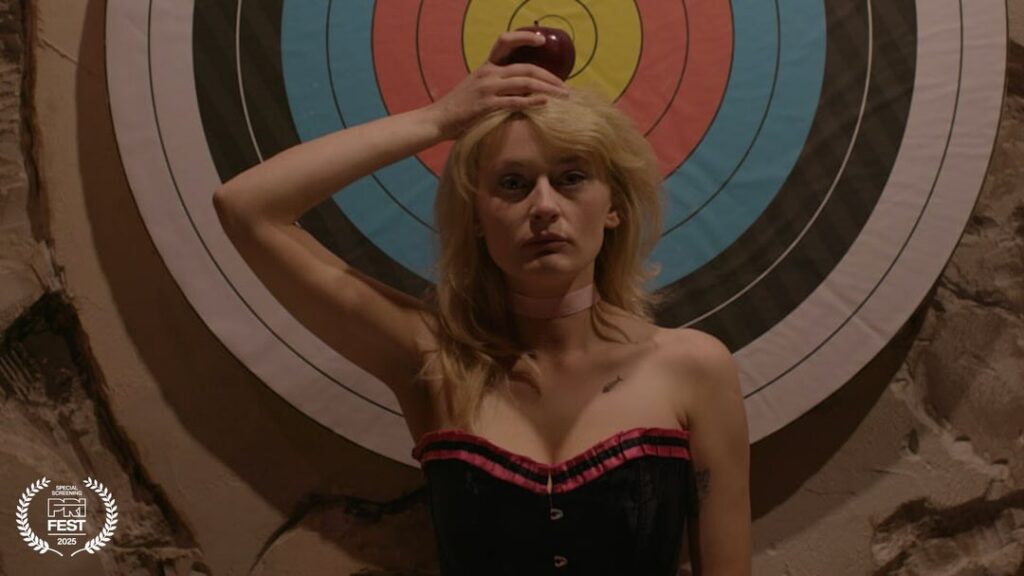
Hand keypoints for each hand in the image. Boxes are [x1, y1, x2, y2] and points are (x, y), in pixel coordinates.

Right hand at [425, 31, 569, 139]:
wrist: (438, 120)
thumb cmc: (459, 108)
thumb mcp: (477, 89)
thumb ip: (498, 86)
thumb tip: (524, 92)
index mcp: (487, 66)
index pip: (505, 41)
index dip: (525, 38)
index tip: (542, 41)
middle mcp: (488, 73)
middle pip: (526, 68)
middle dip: (550, 76)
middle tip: (564, 86)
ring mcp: (487, 88)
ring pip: (525, 83)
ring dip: (548, 89)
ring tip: (563, 95)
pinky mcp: (487, 105)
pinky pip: (515, 101)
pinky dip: (532, 101)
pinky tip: (545, 102)